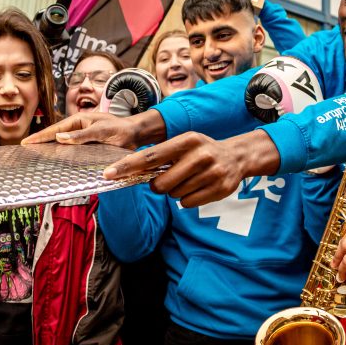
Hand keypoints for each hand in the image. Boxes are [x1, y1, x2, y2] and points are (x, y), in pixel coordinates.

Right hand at [23, 110, 162, 148]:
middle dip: (40, 142)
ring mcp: (82, 137)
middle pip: (55, 136)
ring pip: (62, 144)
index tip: (26, 142)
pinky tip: (55, 161)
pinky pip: (71, 150)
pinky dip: (62, 154)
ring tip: (35, 156)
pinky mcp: (87, 145)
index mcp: (78, 120)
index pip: (55, 129)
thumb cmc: (119, 129)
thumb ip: (81, 135)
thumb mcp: (100, 131)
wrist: (135, 133)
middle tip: (25, 150)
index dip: (40, 136)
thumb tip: (59, 137)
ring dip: (50, 149)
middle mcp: (78, 128)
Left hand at [103, 130, 279, 206]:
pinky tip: (198, 188)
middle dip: (159, 186)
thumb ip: (162, 155)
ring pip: (175, 195)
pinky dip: (188, 199)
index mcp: (187, 140)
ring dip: (176, 192)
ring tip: (189, 180)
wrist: (236, 157)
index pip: (150, 156)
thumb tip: (132, 170)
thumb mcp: (184, 144)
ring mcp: (211, 173)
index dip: (128, 166)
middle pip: (161, 183)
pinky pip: (188, 204)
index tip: (108, 173)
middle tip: (167, 180)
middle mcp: (199, 155)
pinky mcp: (219, 189)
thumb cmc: (201, 151)